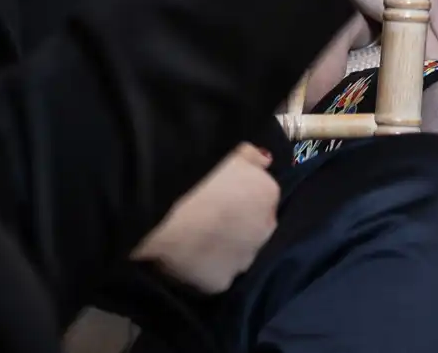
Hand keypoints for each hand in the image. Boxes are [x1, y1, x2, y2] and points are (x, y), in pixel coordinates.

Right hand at [131, 144, 279, 294]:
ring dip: (224, 249)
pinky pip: (216, 276)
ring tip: (196, 238)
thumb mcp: (228, 155)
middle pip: (254, 228)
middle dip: (238, 225)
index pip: (262, 197)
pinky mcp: (222, 283)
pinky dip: (206, 269)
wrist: (169, 215)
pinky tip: (188, 258)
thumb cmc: (197, 176)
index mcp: (267, 194)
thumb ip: (251, 156)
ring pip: (237, 255)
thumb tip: (266, 160)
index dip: (241, 197)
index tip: (219, 195)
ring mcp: (245, 260)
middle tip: (208, 217)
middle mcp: (265, 230)